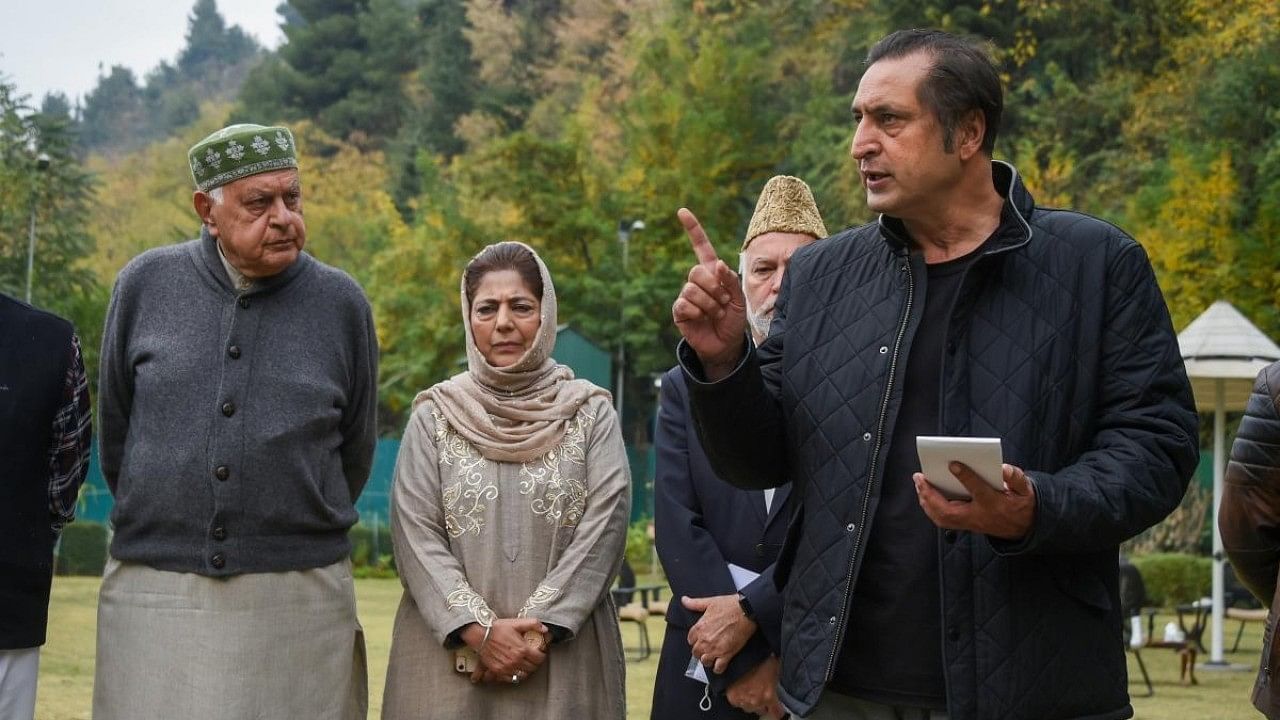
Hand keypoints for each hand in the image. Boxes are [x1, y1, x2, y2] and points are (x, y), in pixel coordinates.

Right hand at [462, 618, 547, 680]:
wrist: (480, 635)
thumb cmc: (497, 628)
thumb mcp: (516, 623)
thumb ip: (532, 624)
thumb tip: (545, 629)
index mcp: (522, 649)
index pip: (539, 658)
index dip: (542, 655)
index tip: (540, 653)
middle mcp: (515, 660)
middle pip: (532, 668)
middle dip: (535, 663)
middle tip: (534, 658)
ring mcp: (507, 667)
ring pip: (523, 675)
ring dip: (526, 670)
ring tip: (525, 665)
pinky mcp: (498, 671)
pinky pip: (511, 679)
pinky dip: (515, 676)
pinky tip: (515, 670)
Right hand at [671, 208, 746, 379]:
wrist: (726, 344)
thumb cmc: (733, 319)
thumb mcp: (739, 298)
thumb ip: (730, 280)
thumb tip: (717, 265)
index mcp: (712, 272)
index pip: (701, 247)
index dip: (693, 229)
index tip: (682, 211)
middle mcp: (697, 281)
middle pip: (696, 271)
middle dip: (714, 287)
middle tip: (724, 301)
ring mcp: (686, 295)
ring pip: (691, 289)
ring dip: (710, 303)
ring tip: (716, 313)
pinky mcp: (679, 311)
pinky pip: (684, 304)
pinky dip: (699, 312)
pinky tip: (703, 319)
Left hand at [682, 593, 756, 673]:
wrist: (746, 611)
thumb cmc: (729, 605)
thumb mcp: (710, 602)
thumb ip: (695, 603)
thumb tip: (684, 600)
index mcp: (699, 627)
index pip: (690, 640)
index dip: (695, 640)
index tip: (700, 639)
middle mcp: (705, 640)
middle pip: (696, 652)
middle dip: (700, 651)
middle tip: (707, 648)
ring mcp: (715, 649)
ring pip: (705, 661)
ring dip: (708, 660)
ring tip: (712, 657)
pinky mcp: (727, 654)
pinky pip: (718, 668)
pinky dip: (718, 668)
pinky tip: (720, 665)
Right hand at [726, 655, 785, 718]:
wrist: (740, 655)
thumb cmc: (759, 659)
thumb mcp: (776, 666)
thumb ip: (781, 677)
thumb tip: (787, 675)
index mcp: (769, 696)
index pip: (777, 713)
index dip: (779, 709)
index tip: (778, 706)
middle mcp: (757, 702)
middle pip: (762, 711)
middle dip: (764, 704)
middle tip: (764, 694)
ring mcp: (744, 701)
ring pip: (750, 708)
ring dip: (752, 702)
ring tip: (752, 691)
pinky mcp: (733, 698)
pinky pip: (738, 703)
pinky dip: (740, 699)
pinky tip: (742, 690)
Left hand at [914, 462, 1035, 539]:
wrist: (1024, 527)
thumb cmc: (1021, 503)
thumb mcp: (1026, 490)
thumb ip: (1017, 478)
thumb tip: (1003, 468)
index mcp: (995, 504)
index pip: (978, 490)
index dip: (965, 477)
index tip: (953, 463)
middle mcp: (979, 517)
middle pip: (949, 511)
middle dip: (930, 495)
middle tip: (919, 477)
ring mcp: (970, 524)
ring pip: (942, 518)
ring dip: (927, 501)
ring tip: (919, 483)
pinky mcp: (965, 525)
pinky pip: (943, 520)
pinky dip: (931, 507)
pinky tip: (925, 494)